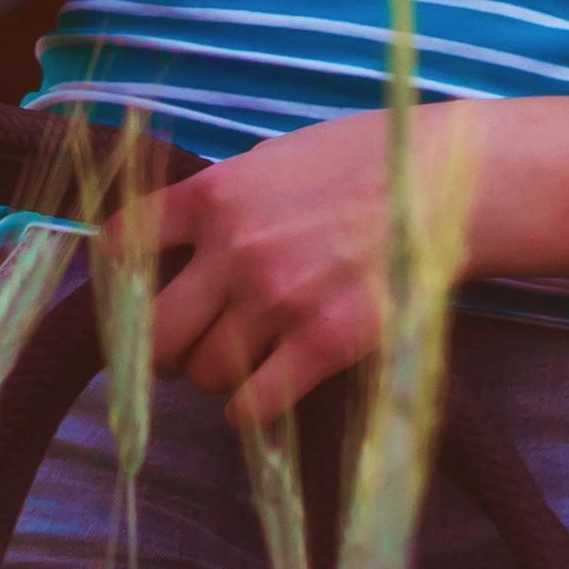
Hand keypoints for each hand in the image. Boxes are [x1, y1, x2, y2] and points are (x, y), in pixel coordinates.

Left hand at [134, 107, 483, 427]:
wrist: (445, 185)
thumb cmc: (363, 160)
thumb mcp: (273, 160)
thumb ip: (221, 204)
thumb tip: (176, 249)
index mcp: (215, 194)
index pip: (123, 247)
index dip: (122, 279)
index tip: (137, 293)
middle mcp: (236, 251)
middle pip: (154, 331)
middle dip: (160, 348)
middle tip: (181, 347)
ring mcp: (279, 302)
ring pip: (203, 372)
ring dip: (211, 375)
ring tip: (237, 361)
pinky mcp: (324, 345)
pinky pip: (253, 405)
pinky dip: (246, 409)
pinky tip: (260, 393)